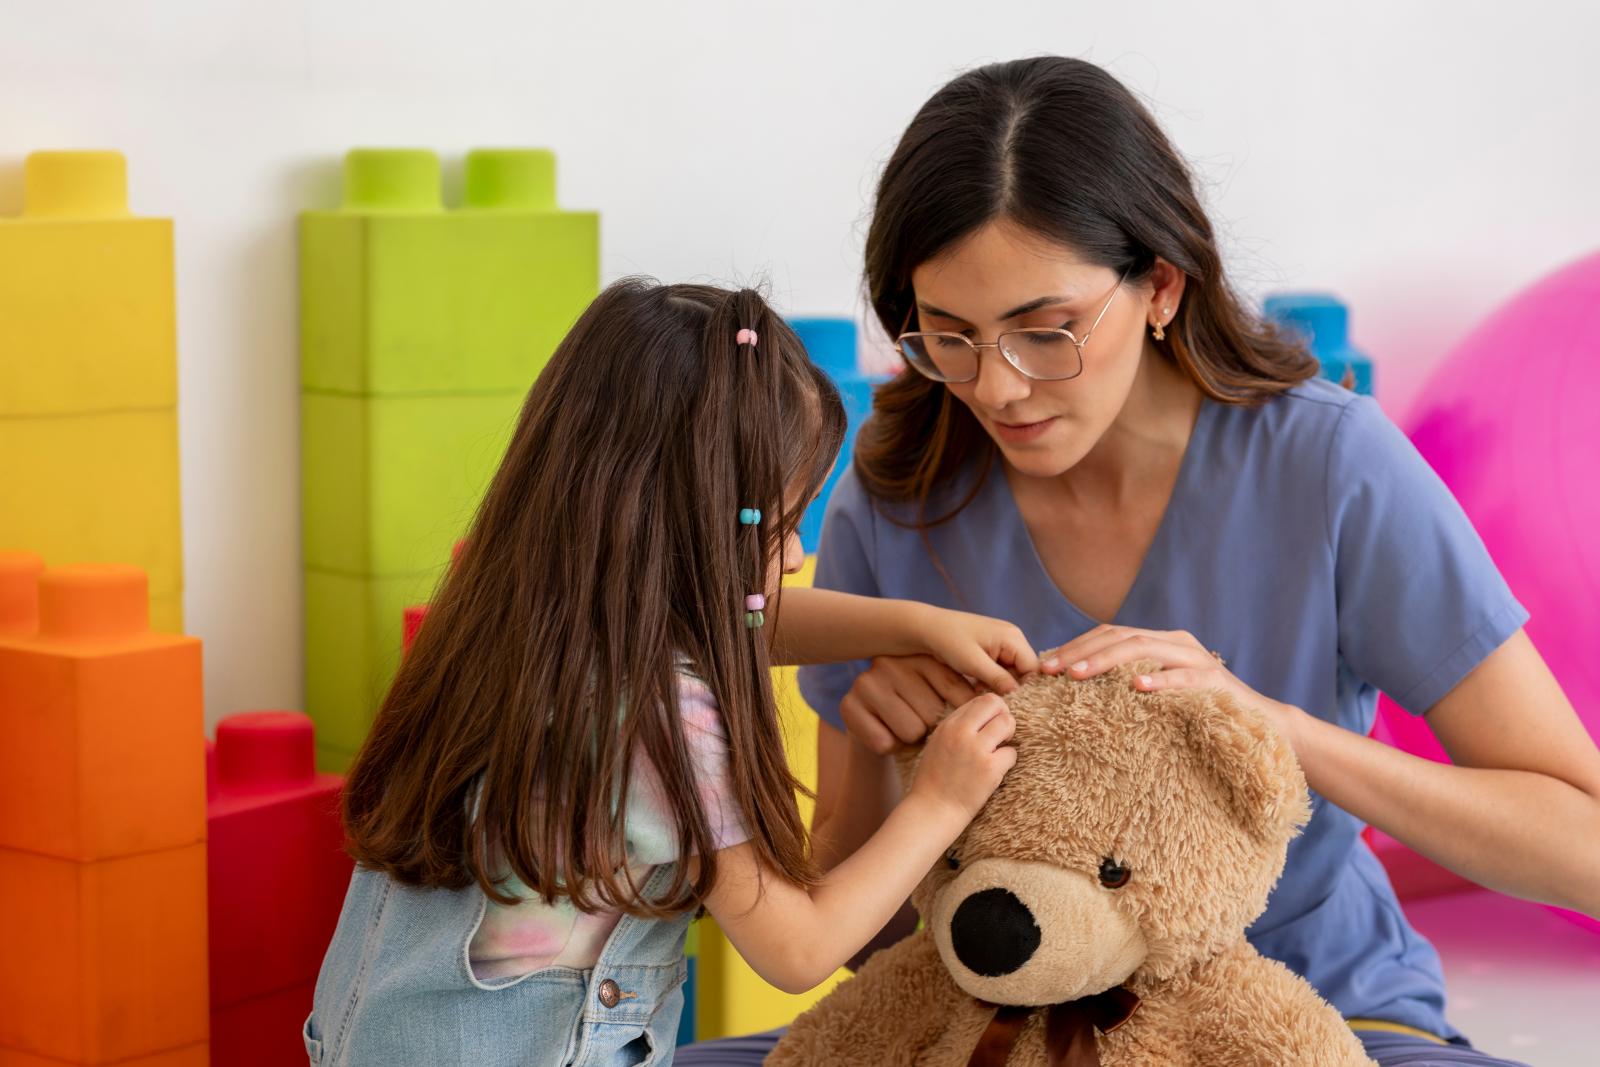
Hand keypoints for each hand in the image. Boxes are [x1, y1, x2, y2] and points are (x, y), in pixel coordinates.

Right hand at [840, 654, 974, 754]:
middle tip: (925, 726)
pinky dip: (890, 748)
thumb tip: (1009, 691)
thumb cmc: (923, 715)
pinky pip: (885, 742)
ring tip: (907, 731)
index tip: (961, 725)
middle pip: (934, 714)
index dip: (963, 717)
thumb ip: (973, 689)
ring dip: (914, 742)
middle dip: (935, 730)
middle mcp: (892, 662)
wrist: (881, 732)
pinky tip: (887, 737)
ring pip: (912, 731)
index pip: (958, 690)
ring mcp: (867, 682)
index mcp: (923, 655)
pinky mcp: (848, 705)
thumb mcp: (947, 696)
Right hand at [907, 694, 1016, 821]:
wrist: (933, 810)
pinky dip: (1007, 763)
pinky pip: (1012, 753)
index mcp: (948, 725)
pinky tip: (994, 772)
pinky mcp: (990, 768)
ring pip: (1008, 723)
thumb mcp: (939, 743)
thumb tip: (985, 713)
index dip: (990, 712)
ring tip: (998, 751)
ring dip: (1008, 737)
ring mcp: (976, 749)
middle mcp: (961, 732)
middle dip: (1004, 717)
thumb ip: (958, 727)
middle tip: (1000, 736)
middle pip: (995, 703)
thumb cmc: (936, 780)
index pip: (979, 700)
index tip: (990, 727)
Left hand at [914, 605, 1050, 695]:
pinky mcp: (991, 648)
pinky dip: (991, 679)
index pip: (1032, 669)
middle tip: (994, 700)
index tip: (1010, 703)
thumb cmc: (949, 641)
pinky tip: (977, 686)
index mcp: (1013, 638)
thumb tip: (1019, 695)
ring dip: (999, 685)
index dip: (1025, 688)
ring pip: (1011, 671)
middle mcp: (1012, 638)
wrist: (925, 628)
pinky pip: (999, 668)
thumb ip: (998, 679)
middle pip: (1024, 671)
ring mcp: (1002, 643)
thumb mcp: (974, 663)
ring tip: (982, 692)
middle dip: (1011, 687)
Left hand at [1052, 624, 1305, 749]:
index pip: (1110, 634)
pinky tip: (1137, 688)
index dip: (1075, 646)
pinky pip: (1184, 678)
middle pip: (1121, 636)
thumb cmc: (1201, 714)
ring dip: (1107, 661)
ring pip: (1145, 649)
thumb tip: (1078, 689)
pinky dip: (1160, 681)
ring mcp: (1197, 659)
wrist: (1261, 727)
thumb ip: (1129, 683)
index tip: (1044, 667)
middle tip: (1050, 671)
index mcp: (1161, 642)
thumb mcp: (1160, 694)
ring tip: (1079, 676)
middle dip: (1081, 652)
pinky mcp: (1215, 681)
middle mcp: (1177, 643)